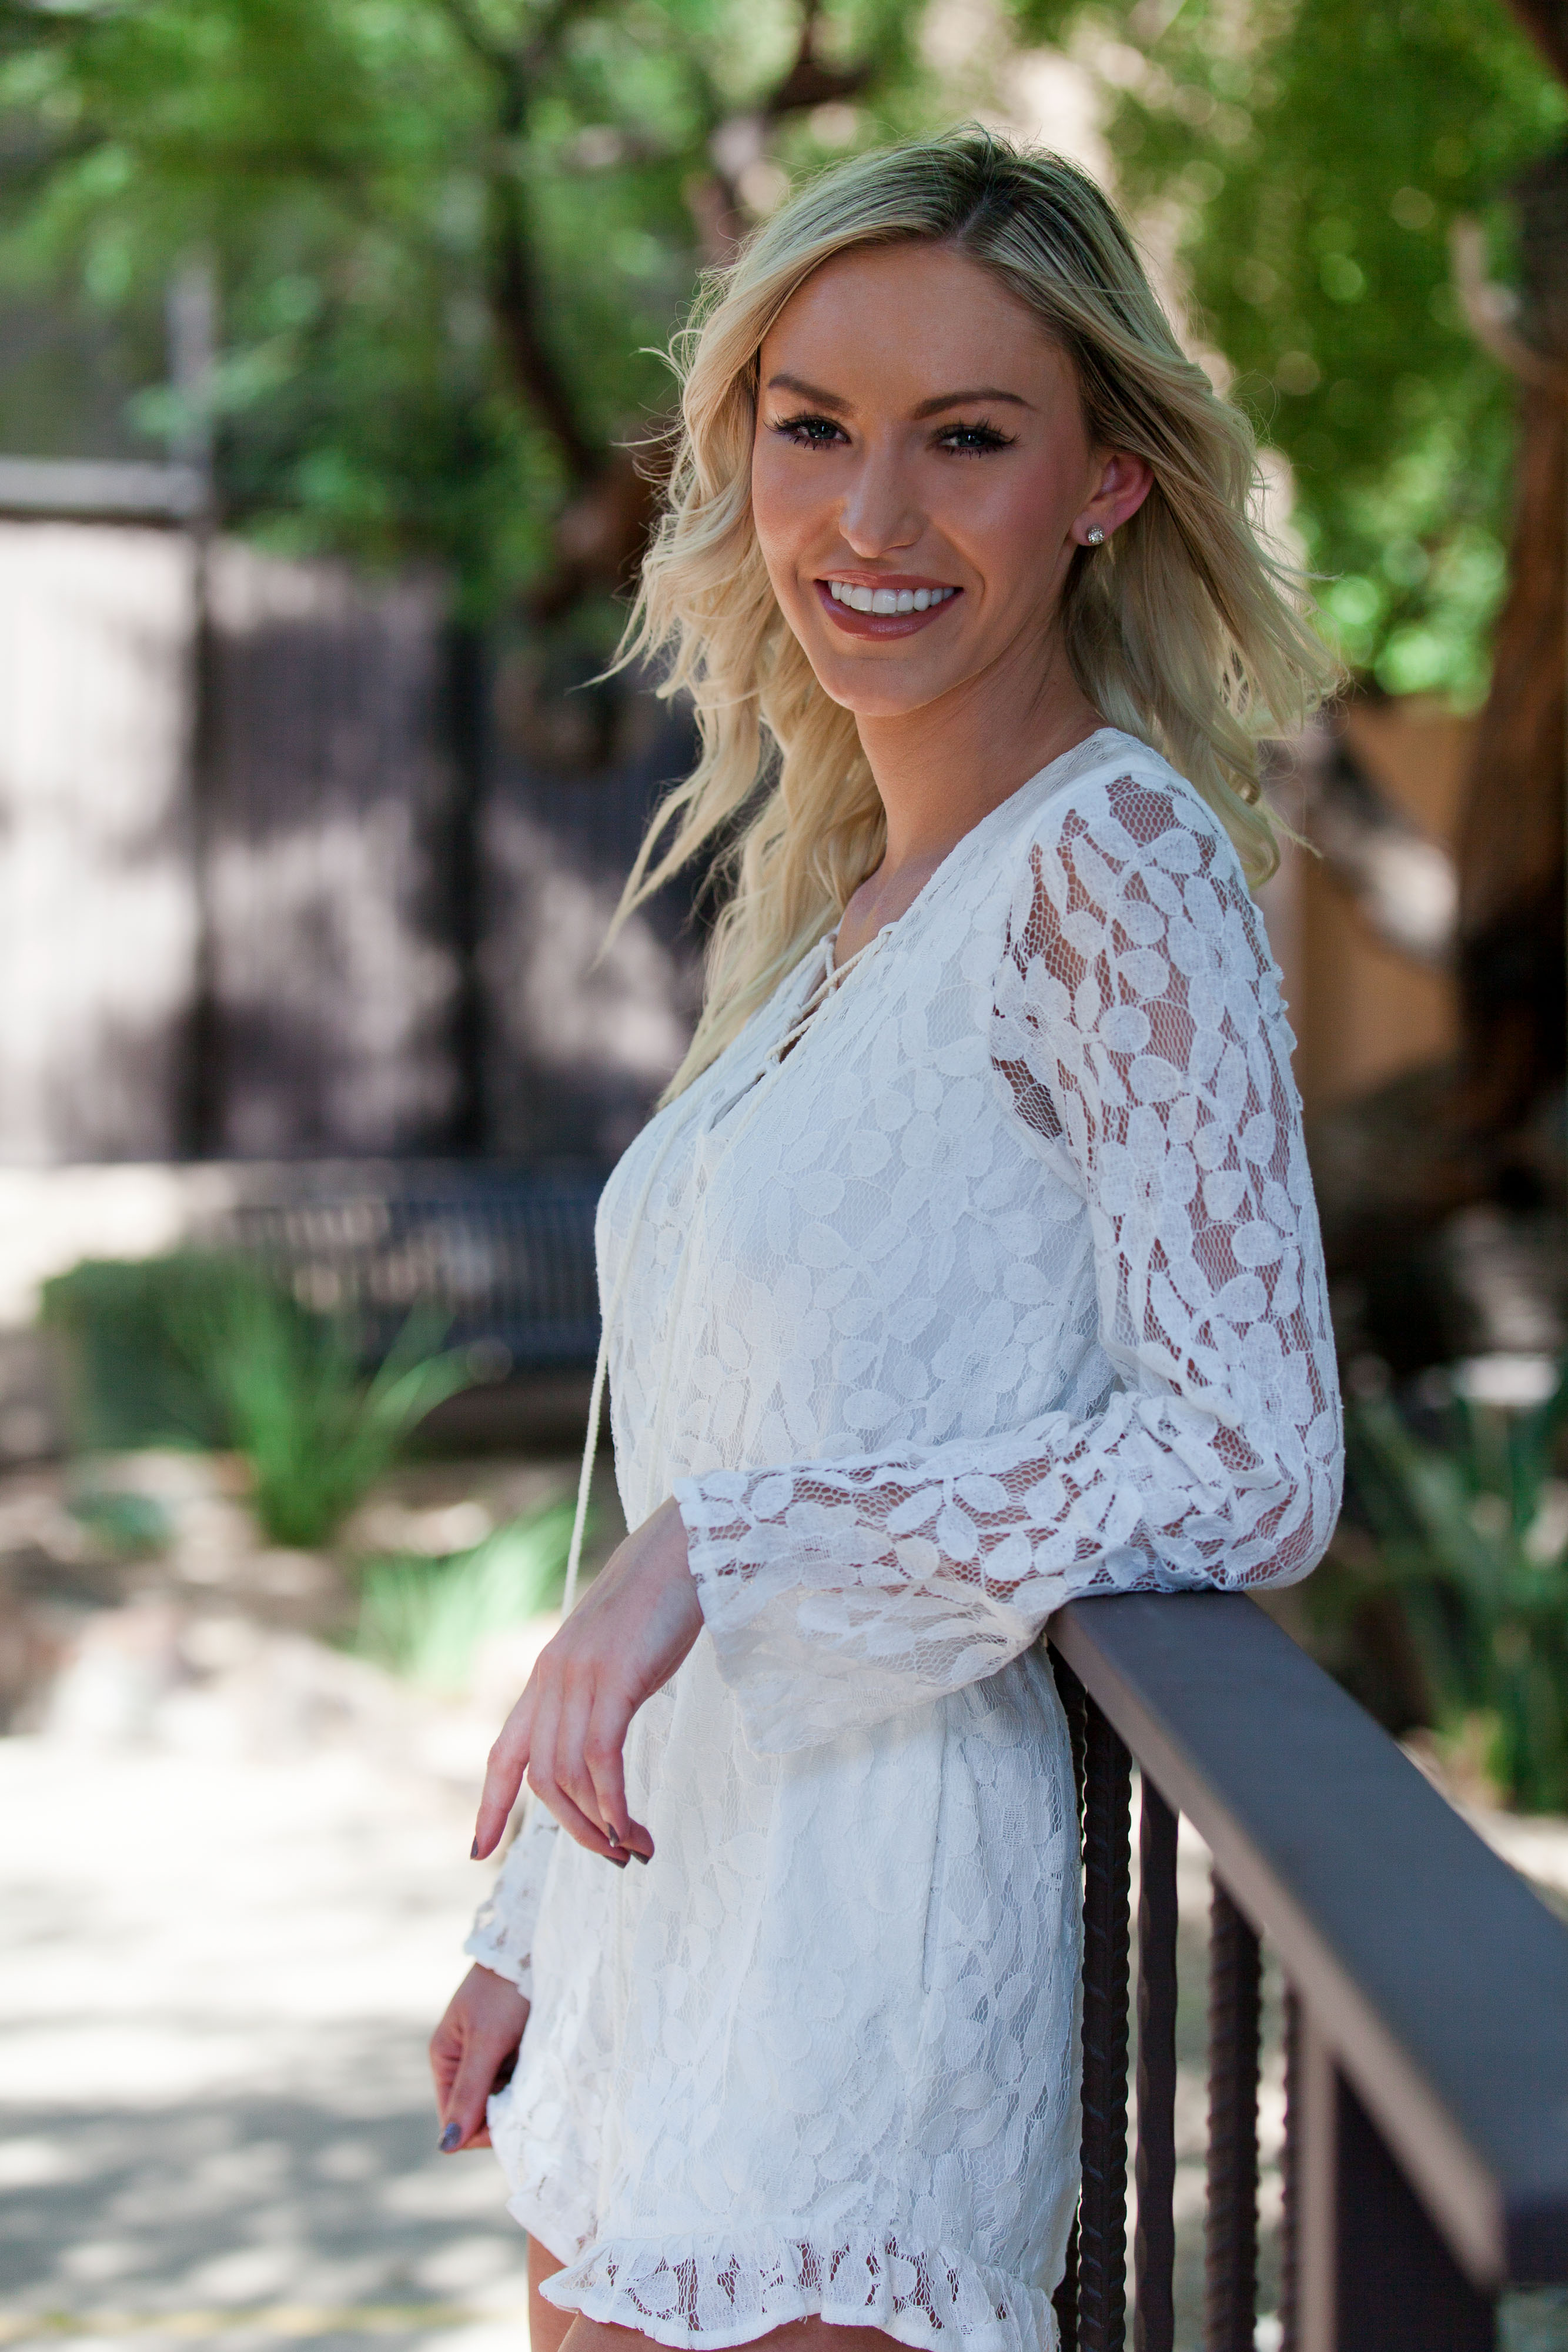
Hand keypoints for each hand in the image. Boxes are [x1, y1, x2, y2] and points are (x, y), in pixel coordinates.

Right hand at [429, 1963, 529, 2150]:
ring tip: (536, 2067)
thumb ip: (469, 2091)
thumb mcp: (487, 2041)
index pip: (456, 2122)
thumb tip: (445, 2147)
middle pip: (480, 2114)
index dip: (483, 2130)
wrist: (531, 1948)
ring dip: (520, 2095)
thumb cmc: (505, 1990)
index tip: (513, 2118)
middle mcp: (464, 2063)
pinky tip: (542, 2062)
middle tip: (529, 2088)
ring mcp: (489, 2057)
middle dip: (504, 2110)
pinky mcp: (512, 2050)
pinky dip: (530, 2080)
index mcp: (446, 2060)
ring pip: (503, 2100)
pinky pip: (519, 2082)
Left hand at [473, 1496, 701, 1865]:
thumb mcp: (614, 1655)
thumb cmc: (658, 1603)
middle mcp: (553, 1677)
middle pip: (541, 1777)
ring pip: (569, 1775)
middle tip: (615, 1856)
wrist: (682, 1548)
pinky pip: (602, 1759)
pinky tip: (634, 1827)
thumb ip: (594, 1692)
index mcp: (546, 1673)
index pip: (504, 1750)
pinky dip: (615, 1804)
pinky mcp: (615, 1678)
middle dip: (574, 1830)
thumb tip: (600, 1744)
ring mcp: (581, 1677)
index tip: (478, 1851)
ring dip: (600, 1825)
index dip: (489, 1804)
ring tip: (635, 1848)